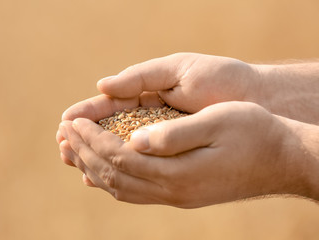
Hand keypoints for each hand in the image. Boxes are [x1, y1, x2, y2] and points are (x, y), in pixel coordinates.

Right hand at [57, 52, 259, 165]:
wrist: (255, 99)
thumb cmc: (219, 78)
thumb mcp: (178, 69)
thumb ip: (141, 77)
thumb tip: (102, 86)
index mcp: (147, 94)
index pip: (109, 106)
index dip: (87, 115)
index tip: (65, 123)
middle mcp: (150, 119)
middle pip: (109, 131)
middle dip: (84, 138)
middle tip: (61, 144)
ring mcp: (160, 138)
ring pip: (120, 150)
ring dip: (95, 156)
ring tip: (72, 160)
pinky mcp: (172, 155)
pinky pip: (140, 165)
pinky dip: (120, 170)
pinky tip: (101, 177)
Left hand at [59, 101, 312, 207]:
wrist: (283, 160)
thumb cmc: (255, 133)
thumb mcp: (218, 122)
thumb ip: (175, 134)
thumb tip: (135, 141)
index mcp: (179, 173)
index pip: (120, 158)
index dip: (92, 140)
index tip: (72, 123)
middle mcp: (174, 191)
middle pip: (114, 175)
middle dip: (85, 153)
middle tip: (63, 134)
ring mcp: (178, 196)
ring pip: (122, 188)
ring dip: (93, 167)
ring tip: (73, 151)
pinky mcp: (183, 194)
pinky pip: (137, 193)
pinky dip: (113, 181)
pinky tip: (102, 172)